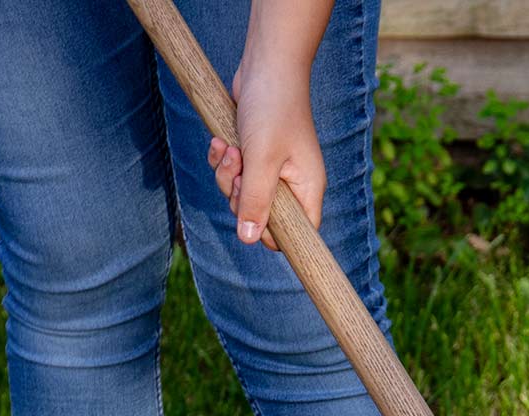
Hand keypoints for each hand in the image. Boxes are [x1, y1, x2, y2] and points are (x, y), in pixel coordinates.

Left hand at [207, 44, 324, 245]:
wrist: (267, 64)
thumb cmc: (273, 109)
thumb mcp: (262, 160)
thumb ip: (256, 201)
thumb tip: (248, 239)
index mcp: (306, 191)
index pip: (295, 235)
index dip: (270, 233)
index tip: (250, 215)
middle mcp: (292, 185)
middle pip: (260, 216)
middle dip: (240, 196)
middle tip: (238, 169)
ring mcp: (272, 170)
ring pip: (242, 194)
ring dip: (227, 174)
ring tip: (228, 148)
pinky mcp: (254, 155)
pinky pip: (233, 173)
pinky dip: (222, 160)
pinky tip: (221, 140)